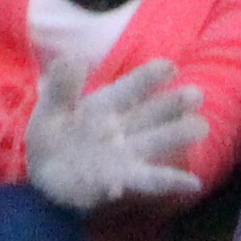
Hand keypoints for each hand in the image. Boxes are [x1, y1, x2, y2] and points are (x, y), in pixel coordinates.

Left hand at [25, 58, 208, 211]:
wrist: (40, 176)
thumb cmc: (50, 138)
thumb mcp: (49, 110)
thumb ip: (61, 87)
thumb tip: (73, 57)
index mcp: (105, 105)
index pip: (130, 88)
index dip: (149, 77)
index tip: (170, 67)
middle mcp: (122, 127)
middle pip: (152, 113)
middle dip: (173, 104)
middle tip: (198, 94)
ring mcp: (125, 154)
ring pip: (157, 142)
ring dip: (177, 136)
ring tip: (200, 127)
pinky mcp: (123, 179)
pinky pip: (150, 179)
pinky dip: (171, 181)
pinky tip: (193, 184)